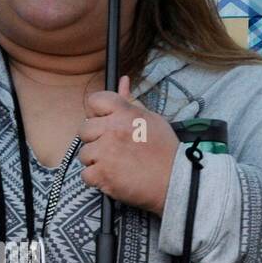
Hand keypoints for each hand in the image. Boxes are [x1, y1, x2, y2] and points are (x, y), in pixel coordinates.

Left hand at [77, 75, 178, 215]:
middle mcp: (112, 130)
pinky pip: (86, 174)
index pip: (94, 101)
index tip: (103, 122)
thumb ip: (131, 101)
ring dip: (96, 161)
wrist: (177, 182)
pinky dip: (97, 179)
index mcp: (125, 113)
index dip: (96, 112)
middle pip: (84, 129)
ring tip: (117, 165)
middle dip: (95, 139)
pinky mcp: (102, 174)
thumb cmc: (164, 151)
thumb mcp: (151, 119)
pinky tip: (114, 177)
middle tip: (114, 148)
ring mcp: (106, 152)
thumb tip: (122, 80)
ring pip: (84, 153)